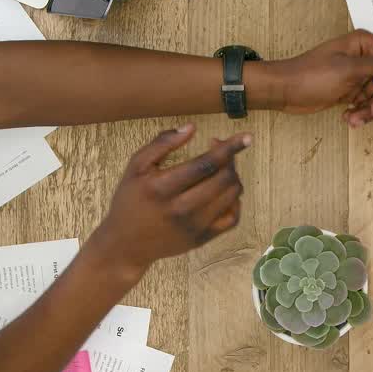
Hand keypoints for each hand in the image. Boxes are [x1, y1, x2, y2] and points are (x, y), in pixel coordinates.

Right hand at [87, 125, 247, 277]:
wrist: (126, 244)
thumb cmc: (130, 200)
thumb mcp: (136, 167)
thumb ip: (161, 144)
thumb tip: (191, 127)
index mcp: (162, 187)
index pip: (206, 164)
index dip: (229, 148)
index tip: (246, 137)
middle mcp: (181, 209)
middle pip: (223, 179)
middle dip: (230, 160)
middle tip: (221, 150)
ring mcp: (194, 227)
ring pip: (232, 196)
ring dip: (233, 176)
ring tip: (221, 169)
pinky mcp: (202, 239)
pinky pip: (232, 218)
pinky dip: (235, 201)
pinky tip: (225, 191)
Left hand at [261, 30, 372, 127]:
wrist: (285, 91)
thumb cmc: (314, 75)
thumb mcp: (349, 70)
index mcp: (365, 44)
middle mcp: (364, 58)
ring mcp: (357, 76)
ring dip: (369, 110)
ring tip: (353, 119)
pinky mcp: (350, 92)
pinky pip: (365, 104)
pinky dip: (360, 113)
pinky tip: (347, 118)